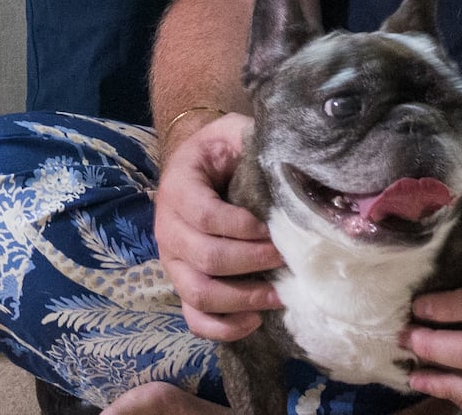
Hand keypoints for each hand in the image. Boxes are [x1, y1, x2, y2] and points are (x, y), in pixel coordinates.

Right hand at [150, 113, 279, 342]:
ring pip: (198, 292)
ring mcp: (172, 261)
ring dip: (241, 298)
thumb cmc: (223, 151)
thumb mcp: (234, 133)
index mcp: (178, 187)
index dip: (241, 227)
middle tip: (285, 258)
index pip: (205, 215)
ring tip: (278, 295)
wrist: (198, 165)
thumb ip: (254, 140)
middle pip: (205, 257)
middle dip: (252, 262)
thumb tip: (294, 156)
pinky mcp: (182, 284)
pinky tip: (253, 321)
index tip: (273, 228)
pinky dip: (222, 327)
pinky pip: (194, 317)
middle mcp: (167, 227)